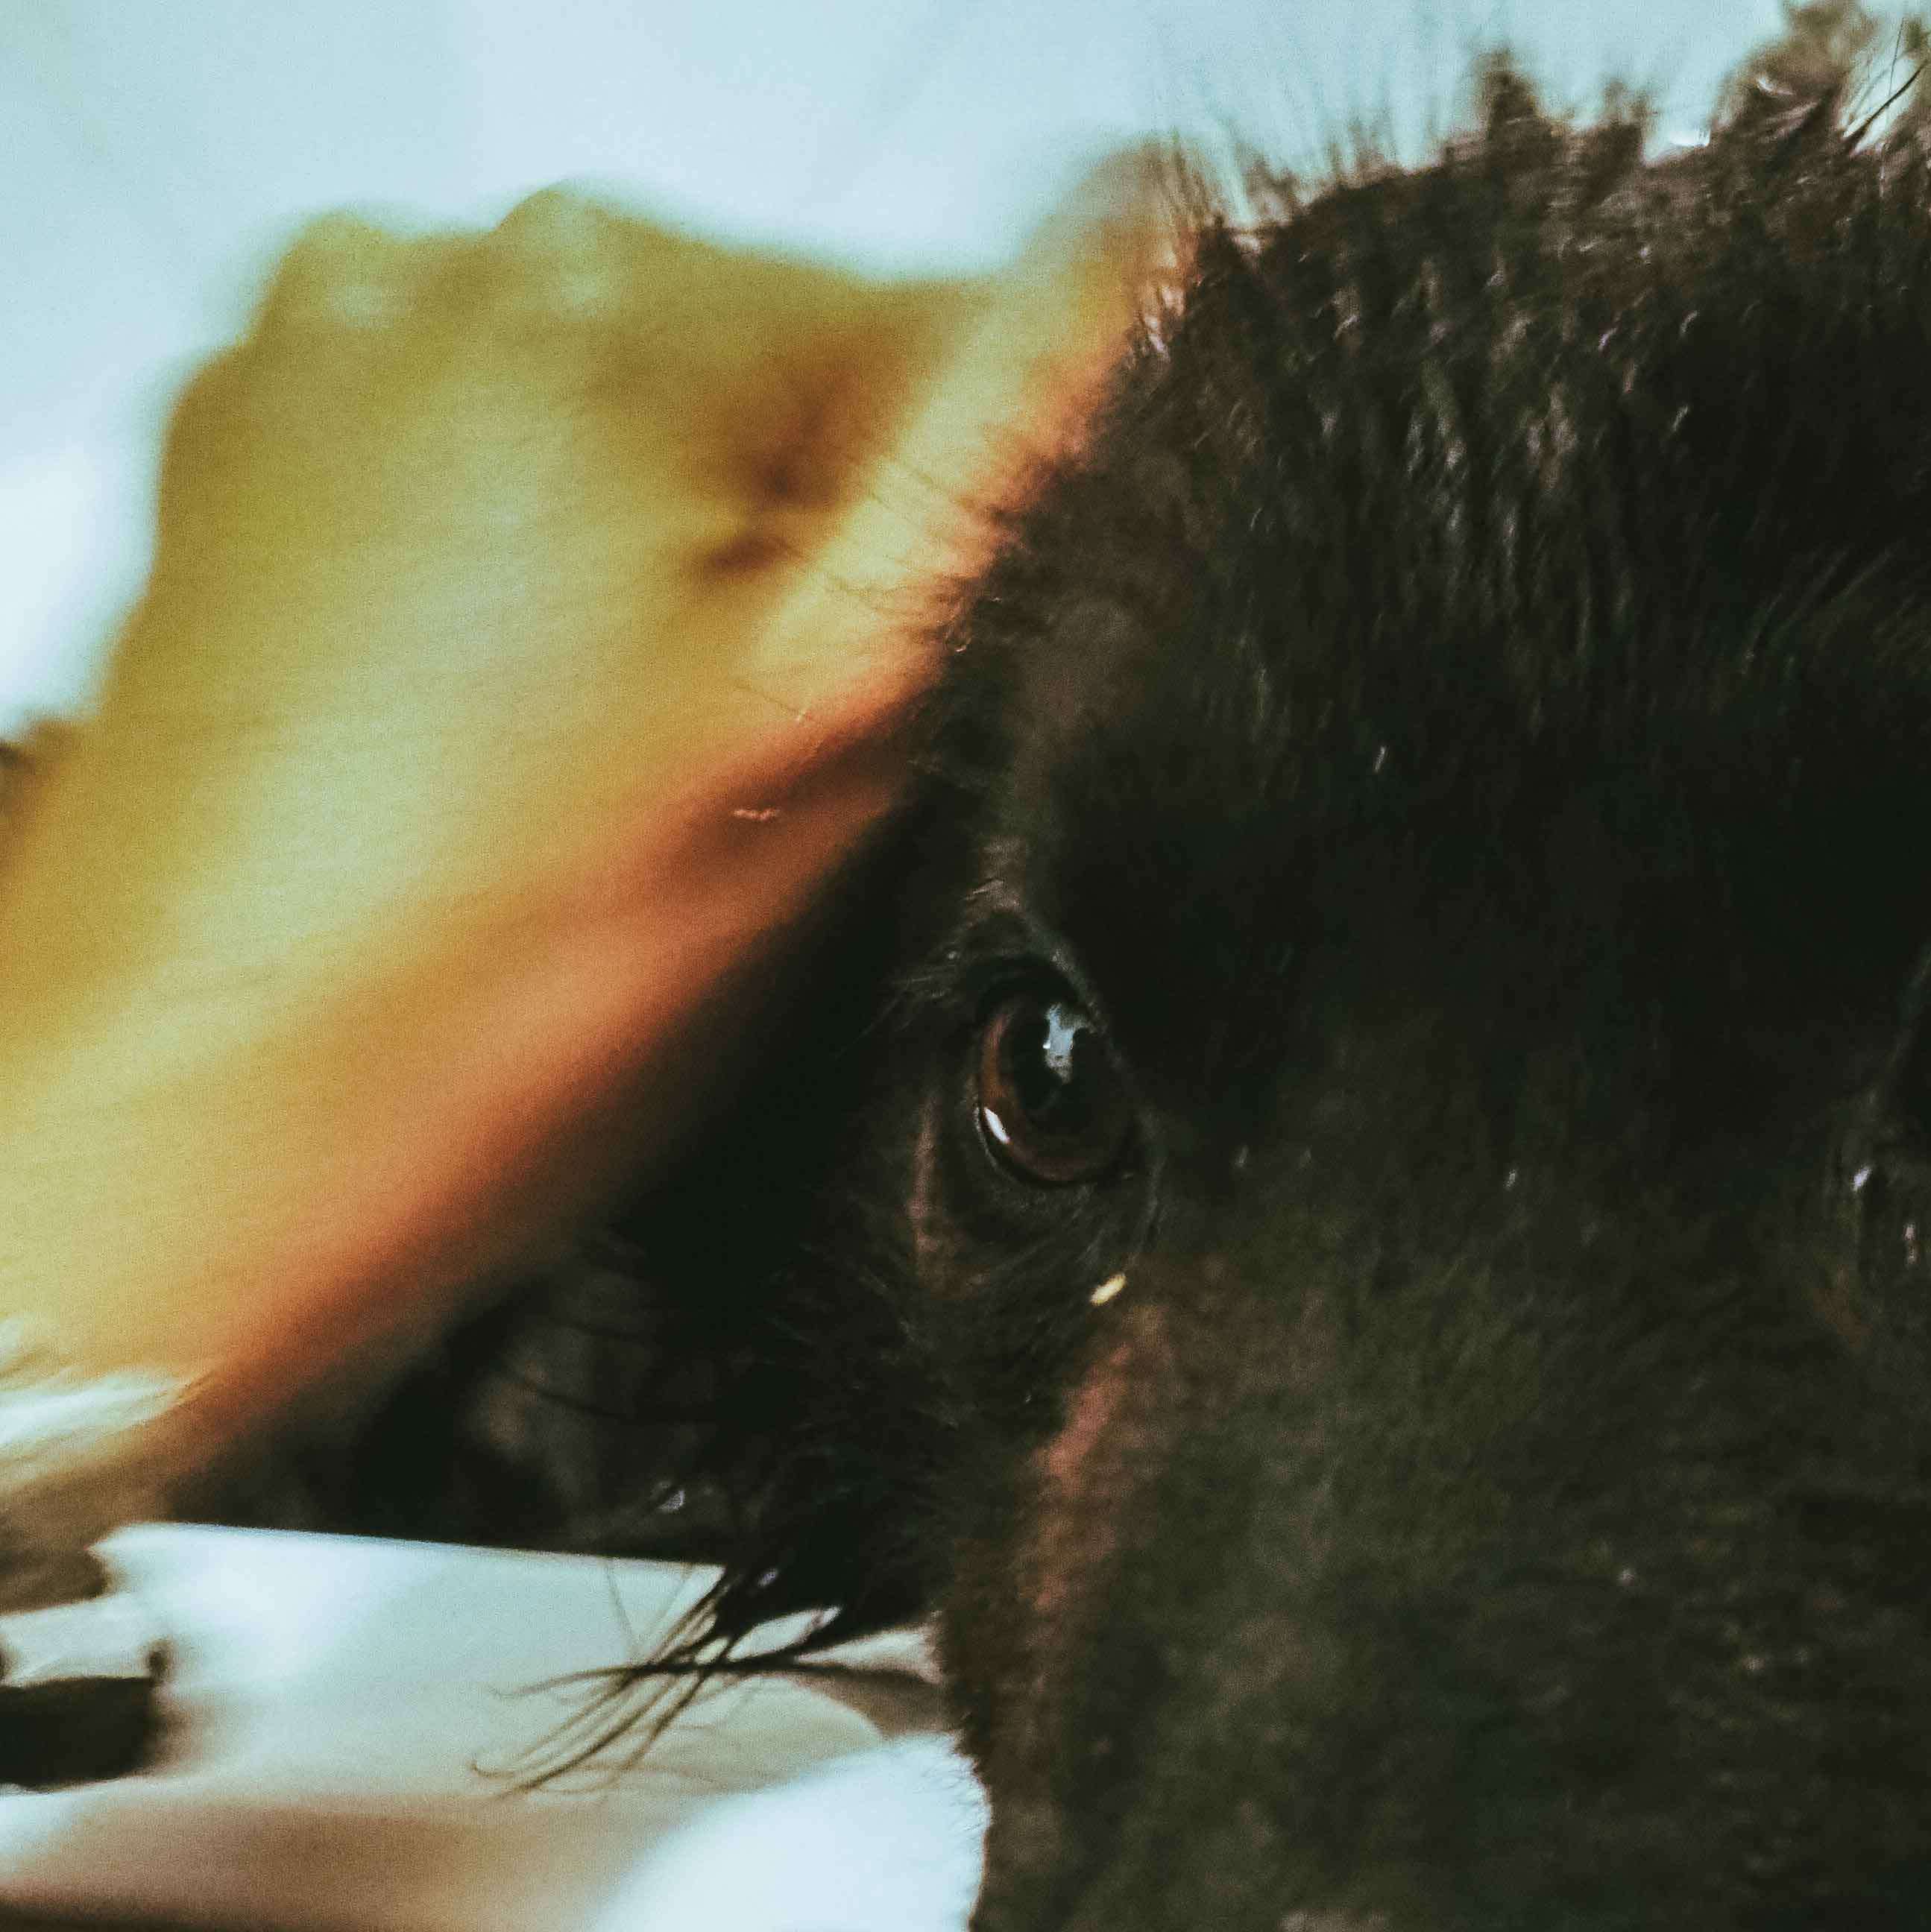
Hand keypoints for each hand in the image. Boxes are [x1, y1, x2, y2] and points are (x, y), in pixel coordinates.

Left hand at [0, 153, 1197, 1450]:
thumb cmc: (493, 970)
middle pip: (770, 385)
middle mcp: (441, 272)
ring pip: (631, 444)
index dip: (951, 551)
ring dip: (662, 585)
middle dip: (792, 565)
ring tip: (591, 781)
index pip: (939, 335)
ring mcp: (319, 357)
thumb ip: (1014, 436)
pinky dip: (519, 596)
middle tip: (729, 777)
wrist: (192, 1122)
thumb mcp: (842, 712)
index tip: (864, 707)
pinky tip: (490, 753)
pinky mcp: (245, 458)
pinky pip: (478, 486)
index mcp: (625, 297)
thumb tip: (1161, 234)